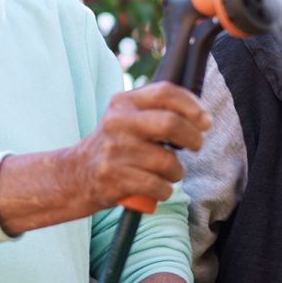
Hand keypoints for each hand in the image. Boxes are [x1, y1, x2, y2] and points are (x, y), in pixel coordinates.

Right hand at [65, 83, 209, 213]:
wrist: (76, 175)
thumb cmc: (115, 146)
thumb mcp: (127, 118)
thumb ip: (156, 110)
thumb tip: (200, 116)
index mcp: (123, 102)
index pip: (165, 92)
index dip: (192, 106)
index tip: (205, 121)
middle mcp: (117, 123)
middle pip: (170, 124)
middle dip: (193, 138)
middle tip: (196, 145)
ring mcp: (114, 151)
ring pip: (168, 162)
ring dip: (176, 172)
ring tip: (166, 172)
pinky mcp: (114, 178)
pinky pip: (158, 186)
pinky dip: (164, 190)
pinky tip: (155, 187)